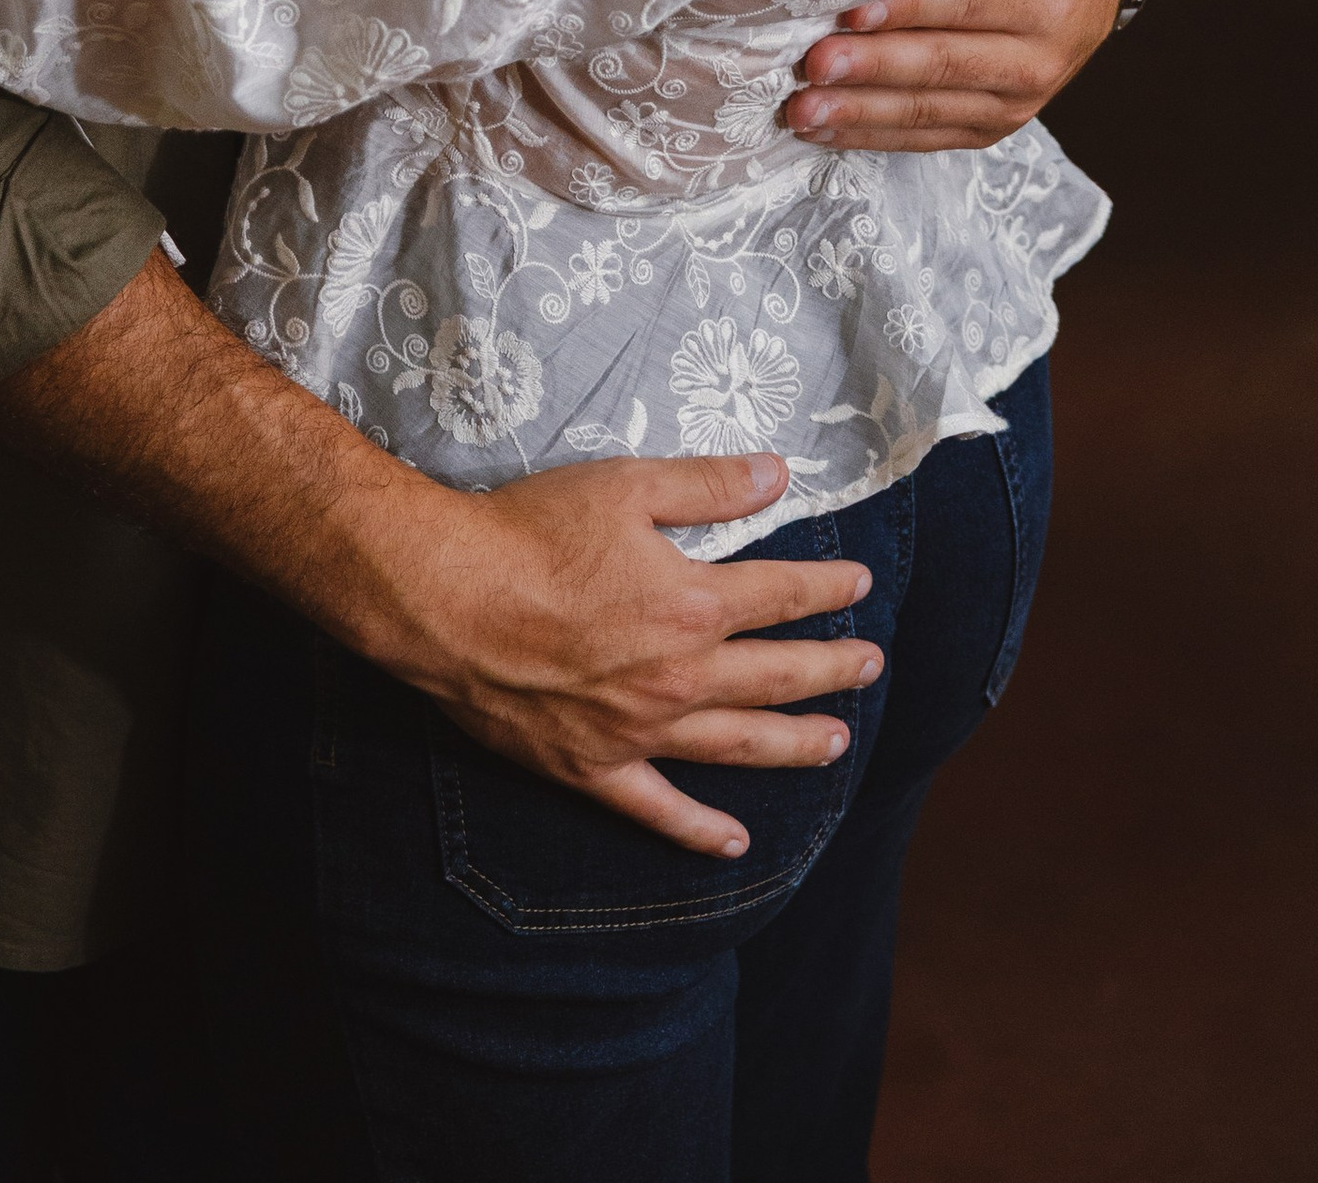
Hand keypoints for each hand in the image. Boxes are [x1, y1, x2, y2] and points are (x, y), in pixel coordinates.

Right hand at [0, 249, 875, 860]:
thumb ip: (710, 483)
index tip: (860, 585)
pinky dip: (700, 831)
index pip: (783, 594)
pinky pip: (658, 811)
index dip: (828, 587)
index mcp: (695, 603)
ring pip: (738, 745)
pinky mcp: (594, 768)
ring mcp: (640, 731)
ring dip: (794, 743)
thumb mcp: (626, 483)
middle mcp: (680, 677)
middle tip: (871, 666)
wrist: (445, 597)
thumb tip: (780, 473)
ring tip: (838, 744)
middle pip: (776, 674)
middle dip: (832, 668)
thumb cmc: (531, 530)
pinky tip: (736, 843)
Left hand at [781, 0, 1124, 152]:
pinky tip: (823, 132)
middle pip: (940, 67)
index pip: (967, 6)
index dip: (908, 10)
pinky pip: (926, 137)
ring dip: (860, 114)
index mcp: (1046, 5)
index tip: (850, 13)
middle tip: (812, 67)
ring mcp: (1011, 105)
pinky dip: (872, 136)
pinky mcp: (988, 127)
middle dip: (871, 69)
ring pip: (927, 113)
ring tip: (802, 111)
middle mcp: (1033, 65)